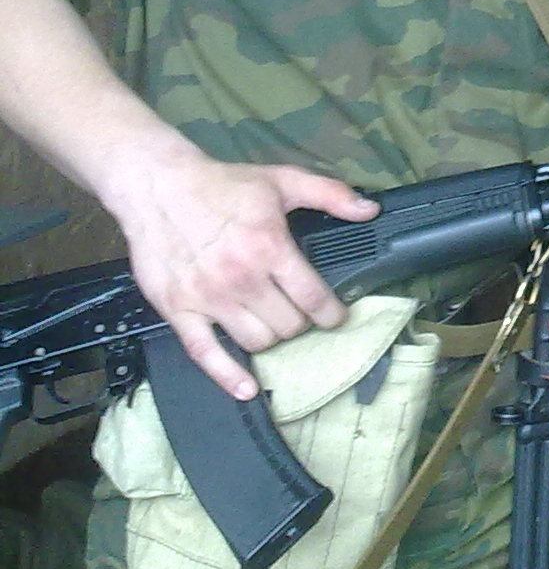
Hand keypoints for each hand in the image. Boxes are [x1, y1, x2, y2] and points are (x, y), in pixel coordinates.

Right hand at [108, 151, 376, 400]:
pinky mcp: (179, 310)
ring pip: (255, 342)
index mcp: (270, 248)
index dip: (331, 313)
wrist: (158, 187)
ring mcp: (209, 298)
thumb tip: (369, 209)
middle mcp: (242, 279)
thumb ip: (329, 194)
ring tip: (274, 326)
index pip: (312, 297)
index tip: (336, 316)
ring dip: (272, 339)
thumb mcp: (282, 179)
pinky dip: (227, 376)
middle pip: (287, 325)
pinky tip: (246, 389)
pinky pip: (205, 354)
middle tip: (300, 314)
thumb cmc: (222, 184)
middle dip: (301, 323)